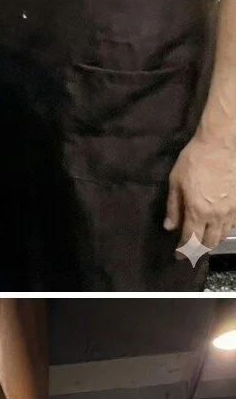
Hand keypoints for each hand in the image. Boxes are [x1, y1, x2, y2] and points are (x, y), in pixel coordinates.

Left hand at [165, 129, 235, 254]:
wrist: (222, 143)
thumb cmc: (195, 159)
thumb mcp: (176, 181)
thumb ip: (173, 207)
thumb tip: (169, 226)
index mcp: (197, 212)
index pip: (190, 240)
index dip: (183, 251)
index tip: (178, 255)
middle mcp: (216, 216)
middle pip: (208, 243)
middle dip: (198, 249)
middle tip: (191, 249)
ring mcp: (231, 210)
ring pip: (222, 235)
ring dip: (212, 241)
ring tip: (204, 240)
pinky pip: (233, 224)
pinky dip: (225, 230)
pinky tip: (219, 227)